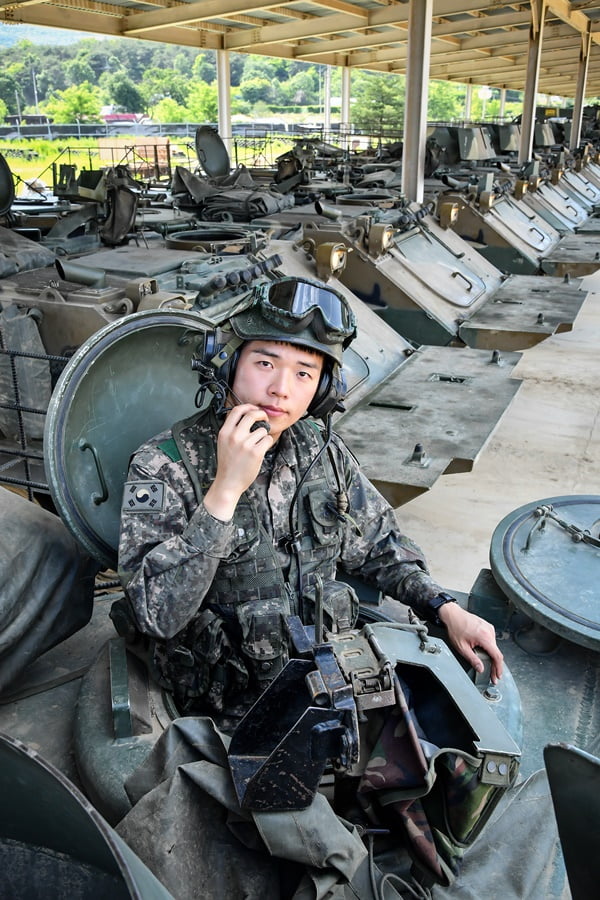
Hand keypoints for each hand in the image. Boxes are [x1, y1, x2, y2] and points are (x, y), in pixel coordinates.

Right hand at [204, 403, 273, 520]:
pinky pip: (267, 440)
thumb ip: (232, 430)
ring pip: (262, 429)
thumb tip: (246, 417)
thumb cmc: (227, 464)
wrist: (228, 483)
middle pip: (252, 414)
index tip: (254, 409)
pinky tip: (261, 450)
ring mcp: (245, 444)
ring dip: (263, 435)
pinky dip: (267, 443)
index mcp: (224, 432)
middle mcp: (234, 436)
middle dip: (261, 414)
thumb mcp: (223, 443)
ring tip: (257, 445)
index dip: (248, 406)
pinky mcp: (256, 452)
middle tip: (264, 418)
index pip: (237, 410)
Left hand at [438, 602, 503, 683]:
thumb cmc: (455, 628)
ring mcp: (489, 628)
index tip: (498, 676)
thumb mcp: (462, 648)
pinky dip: (489, 648)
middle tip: (492, 674)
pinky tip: (483, 651)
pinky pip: (491, 640)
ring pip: (494, 647)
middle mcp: (489, 631)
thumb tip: (480, 668)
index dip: (499, 668)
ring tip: (486, 663)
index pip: (497, 656)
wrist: (452, 615)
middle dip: (494, 665)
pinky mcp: (487, 627)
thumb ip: (473, 659)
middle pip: (496, 652)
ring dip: (491, 656)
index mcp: (484, 637)